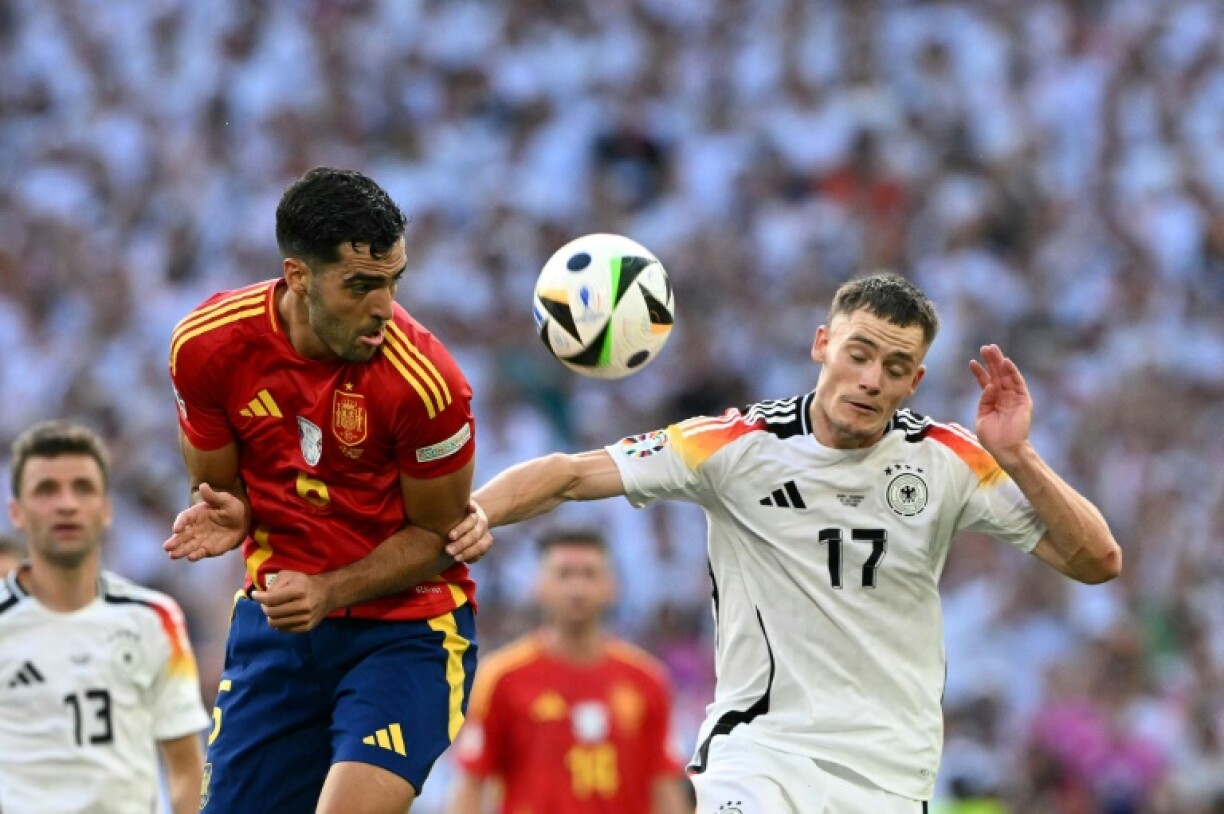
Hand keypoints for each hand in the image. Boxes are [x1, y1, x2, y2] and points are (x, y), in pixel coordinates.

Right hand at [163, 483, 247, 560]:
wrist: (243, 521)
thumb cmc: (231, 508)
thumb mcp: (224, 499)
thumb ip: (213, 496)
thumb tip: (203, 485)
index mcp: (196, 514)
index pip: (184, 518)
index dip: (179, 523)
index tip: (176, 529)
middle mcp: (195, 528)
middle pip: (182, 535)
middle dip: (175, 541)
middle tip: (167, 547)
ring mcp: (201, 539)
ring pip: (188, 545)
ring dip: (181, 550)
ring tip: (172, 555)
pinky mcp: (208, 548)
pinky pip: (201, 552)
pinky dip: (196, 555)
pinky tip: (191, 558)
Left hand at [251, 570, 333, 632]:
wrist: (329, 594)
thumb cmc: (306, 582)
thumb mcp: (291, 575)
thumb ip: (276, 583)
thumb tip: (263, 596)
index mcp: (299, 591)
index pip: (271, 599)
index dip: (259, 598)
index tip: (255, 595)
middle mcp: (303, 606)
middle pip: (271, 612)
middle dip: (264, 607)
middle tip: (265, 603)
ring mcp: (305, 619)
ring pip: (275, 623)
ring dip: (270, 616)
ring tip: (273, 609)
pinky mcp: (307, 628)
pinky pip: (284, 629)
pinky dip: (279, 623)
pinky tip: (282, 615)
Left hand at [446, 500, 491, 563]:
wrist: (467, 514)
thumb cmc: (454, 511)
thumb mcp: (453, 506)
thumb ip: (452, 505)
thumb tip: (462, 507)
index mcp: (474, 512)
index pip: (471, 520)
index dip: (462, 529)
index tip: (450, 536)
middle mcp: (481, 523)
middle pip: (475, 534)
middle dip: (462, 544)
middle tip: (448, 550)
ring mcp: (485, 534)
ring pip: (482, 545)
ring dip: (469, 553)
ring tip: (456, 558)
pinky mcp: (484, 545)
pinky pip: (482, 553)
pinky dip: (473, 558)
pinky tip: (463, 561)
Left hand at [969, 344, 1032, 465]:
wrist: (1005, 449)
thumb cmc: (992, 438)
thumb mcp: (982, 417)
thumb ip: (984, 400)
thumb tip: (988, 386)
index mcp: (993, 401)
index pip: (986, 382)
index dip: (979, 372)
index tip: (972, 361)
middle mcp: (1004, 397)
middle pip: (997, 375)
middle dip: (991, 361)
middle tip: (985, 347)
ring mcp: (1014, 397)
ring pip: (1006, 376)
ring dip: (999, 362)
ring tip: (992, 349)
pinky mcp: (1023, 400)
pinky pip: (1018, 383)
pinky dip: (1012, 372)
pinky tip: (1005, 361)